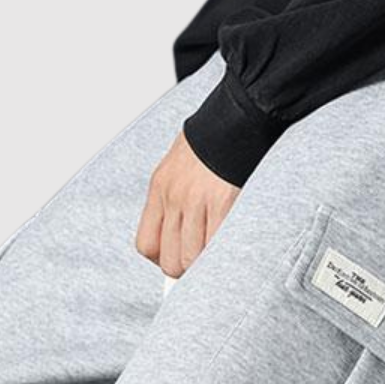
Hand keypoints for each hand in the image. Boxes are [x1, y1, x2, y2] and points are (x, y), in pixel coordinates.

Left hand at [135, 132, 240, 279]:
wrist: (238, 116)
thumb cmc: (212, 141)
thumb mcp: (177, 166)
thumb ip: (173, 200)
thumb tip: (177, 236)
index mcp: (159, 188)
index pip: (146, 244)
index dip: (162, 258)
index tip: (176, 255)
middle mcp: (174, 197)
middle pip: (169, 259)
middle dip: (185, 268)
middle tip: (199, 262)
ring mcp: (197, 201)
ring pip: (191, 258)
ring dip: (205, 264)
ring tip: (216, 255)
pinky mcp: (223, 203)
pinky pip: (216, 245)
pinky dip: (222, 252)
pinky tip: (229, 245)